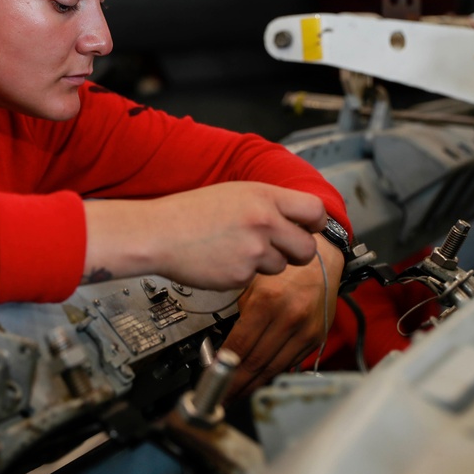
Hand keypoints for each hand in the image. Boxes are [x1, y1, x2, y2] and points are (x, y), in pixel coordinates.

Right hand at [83, 182, 326, 289]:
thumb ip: (268, 204)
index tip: (311, 229)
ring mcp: (254, 251)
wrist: (158, 234)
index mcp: (264, 196)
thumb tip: (296, 218)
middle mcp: (264, 222)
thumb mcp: (235, 193)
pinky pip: (255, 279)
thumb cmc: (190, 213)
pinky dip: (242, 273)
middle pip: (307, 248)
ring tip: (236, 250)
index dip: (316, 223)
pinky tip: (221, 260)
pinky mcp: (241, 276)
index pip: (314, 210)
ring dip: (265, 263)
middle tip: (281, 249)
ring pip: (281, 267)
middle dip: (297, 252)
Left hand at [222, 234, 343, 401]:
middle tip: (222, 395)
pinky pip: (291, 363)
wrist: (322, 255)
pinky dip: (274, 372)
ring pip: (274, 368)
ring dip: (254, 384)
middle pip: (257, 363)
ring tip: (238, 393)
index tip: (213, 377)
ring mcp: (306, 330)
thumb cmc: (286, 263)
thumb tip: (228, 342)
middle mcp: (290, 318)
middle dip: (236, 383)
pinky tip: (261, 379)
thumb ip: (242, 311)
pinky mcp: (317, 337)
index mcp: (268, 302)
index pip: (240, 347)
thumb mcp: (254, 280)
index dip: (224, 367)